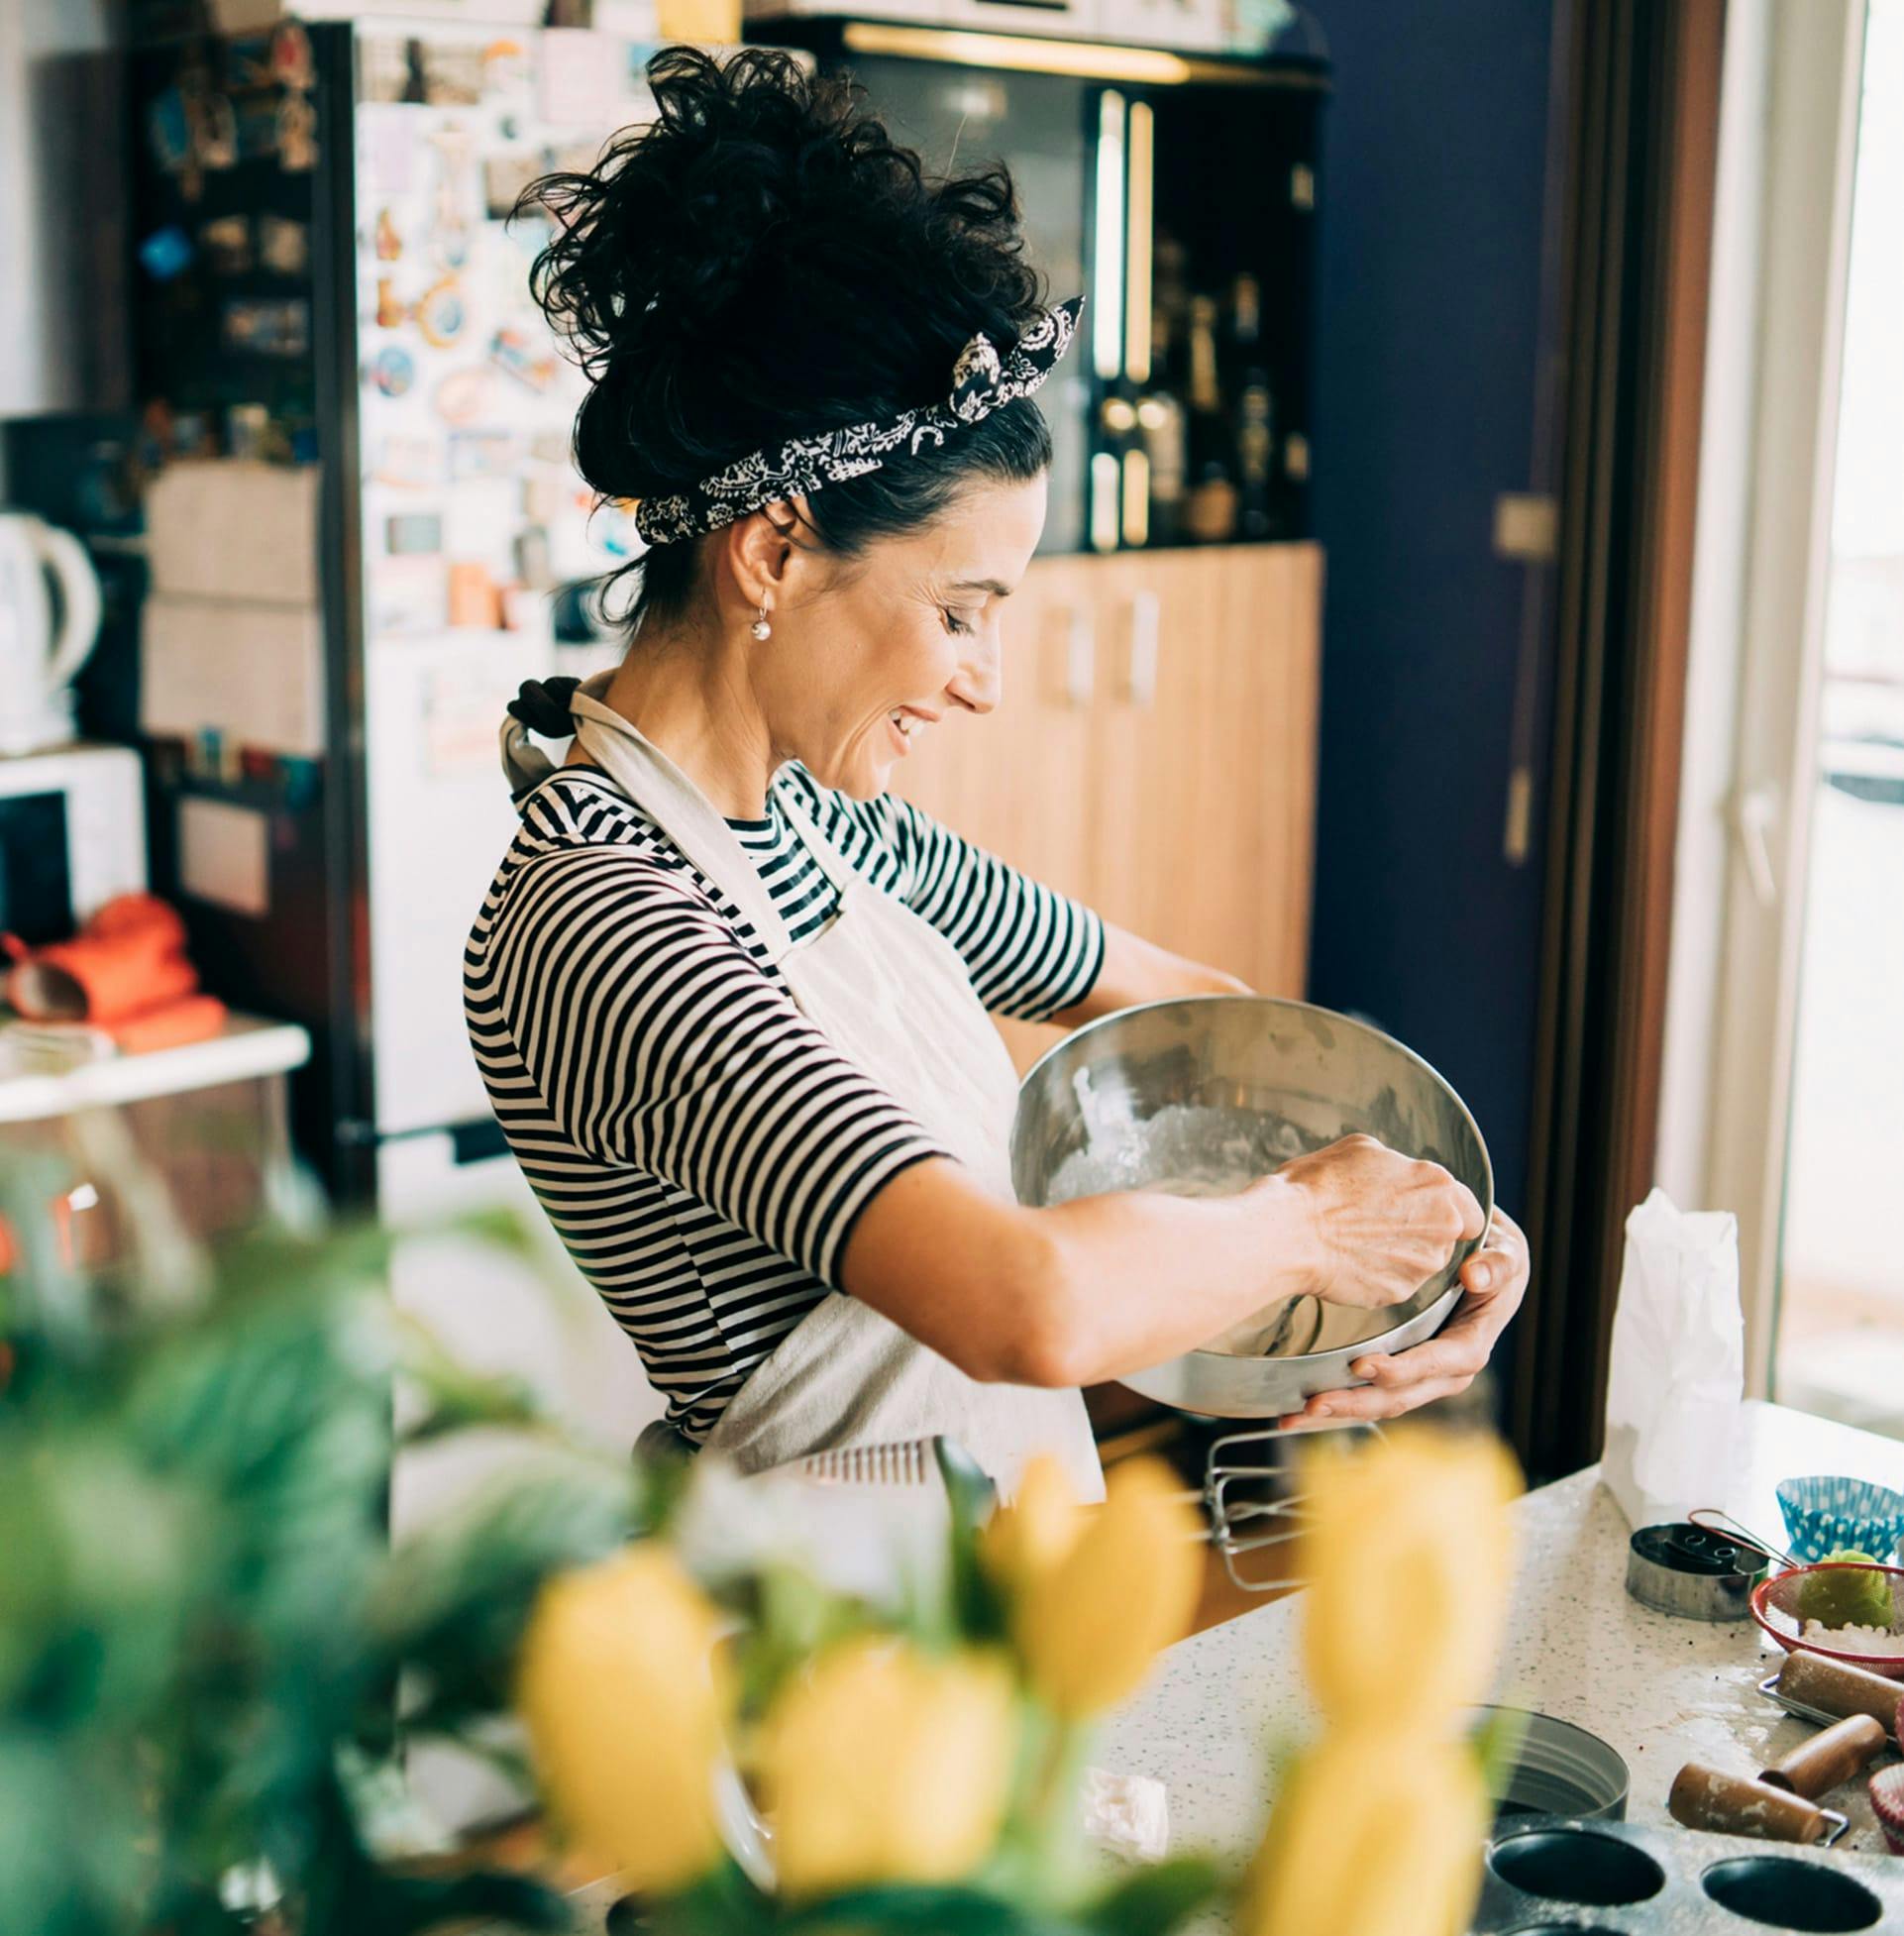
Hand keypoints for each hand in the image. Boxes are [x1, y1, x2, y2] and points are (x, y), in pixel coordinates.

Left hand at [1276, 1207, 1530, 1429]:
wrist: (1485, 1268)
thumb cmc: (1495, 1259)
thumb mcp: (1506, 1256)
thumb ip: (1497, 1264)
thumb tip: (1476, 1275)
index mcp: (1471, 1346)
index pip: (1437, 1364)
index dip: (1402, 1368)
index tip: (1363, 1366)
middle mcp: (1445, 1373)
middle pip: (1400, 1396)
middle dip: (1356, 1402)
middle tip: (1313, 1403)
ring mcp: (1421, 1378)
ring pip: (1380, 1403)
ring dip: (1338, 1412)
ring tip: (1293, 1416)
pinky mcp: (1400, 1375)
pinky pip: (1368, 1395)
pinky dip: (1336, 1404)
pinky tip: (1298, 1411)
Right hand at [1278, 1133, 1485, 1310]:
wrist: (1291, 1231)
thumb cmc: (1319, 1185)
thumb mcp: (1361, 1149)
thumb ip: (1395, 1164)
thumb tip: (1395, 1171)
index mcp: (1438, 1185)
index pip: (1469, 1208)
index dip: (1446, 1211)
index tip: (1422, 1213)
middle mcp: (1443, 1226)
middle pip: (1446, 1236)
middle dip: (1421, 1233)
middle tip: (1380, 1226)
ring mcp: (1423, 1263)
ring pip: (1422, 1262)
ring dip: (1400, 1255)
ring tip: (1359, 1242)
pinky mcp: (1400, 1292)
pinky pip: (1396, 1283)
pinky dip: (1379, 1275)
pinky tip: (1351, 1261)